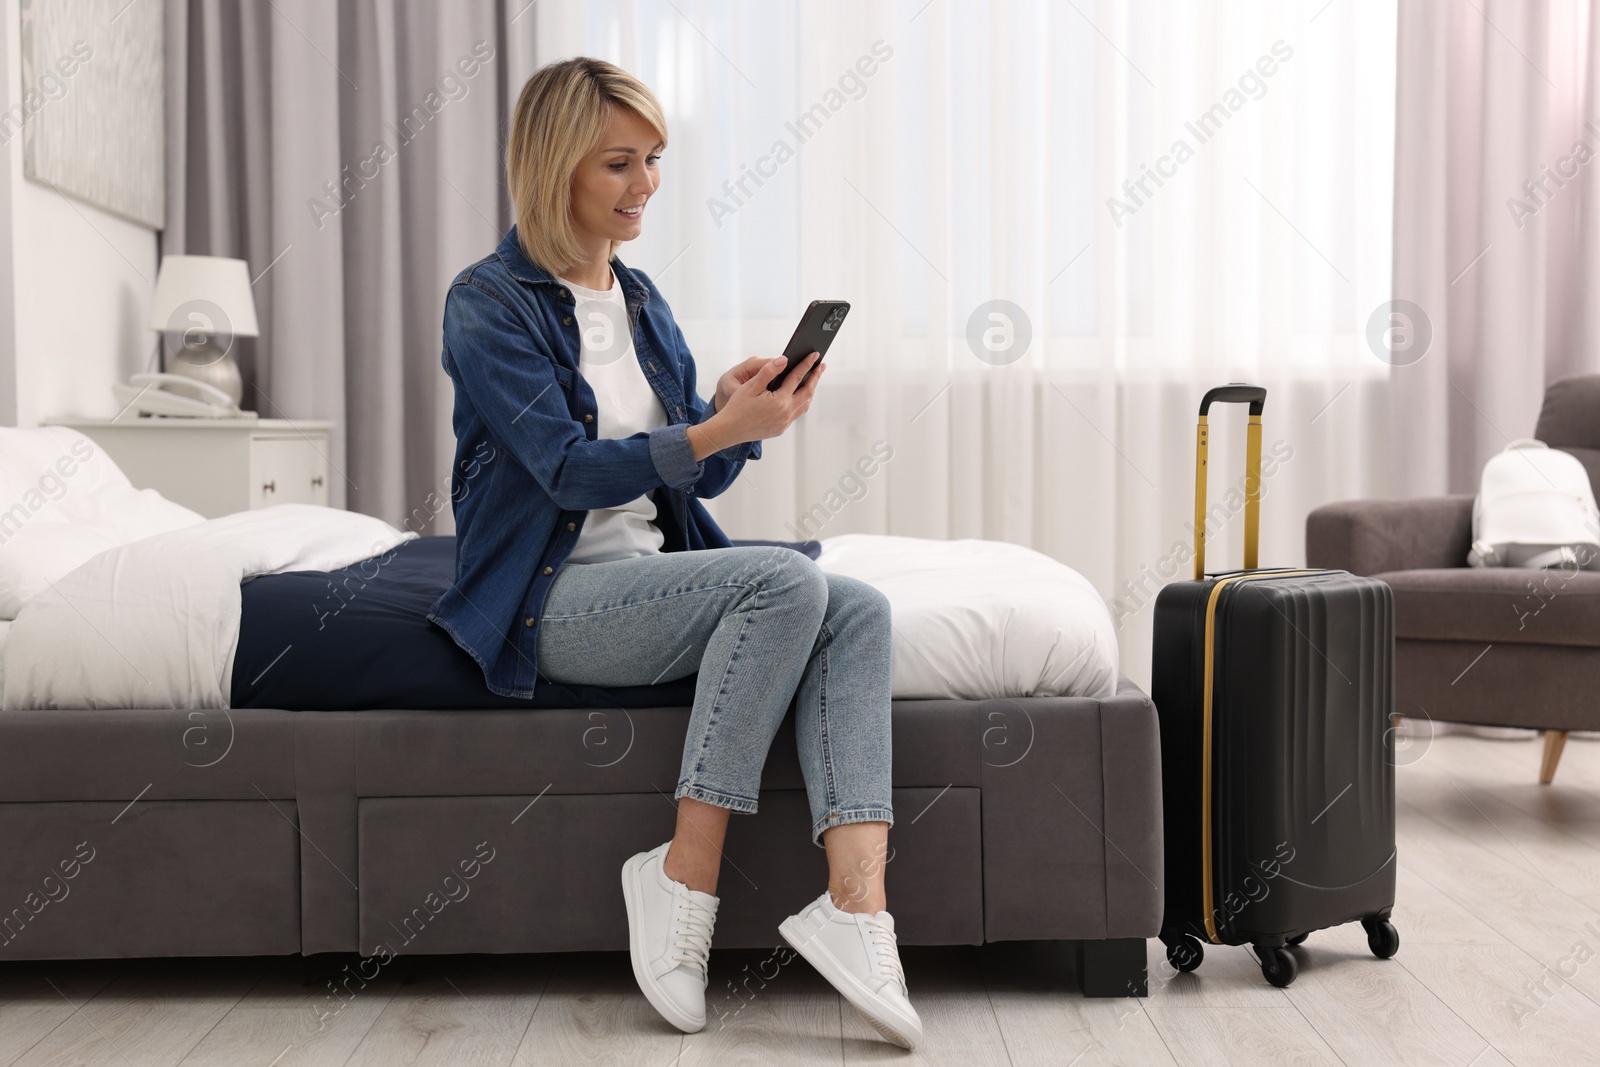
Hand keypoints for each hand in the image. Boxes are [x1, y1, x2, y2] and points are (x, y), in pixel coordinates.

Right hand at [699, 352, 823, 449]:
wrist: (729, 431)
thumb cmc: (737, 407)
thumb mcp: (751, 386)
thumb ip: (768, 371)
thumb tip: (784, 360)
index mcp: (779, 401)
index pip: (797, 378)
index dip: (806, 365)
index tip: (814, 355)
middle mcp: (785, 414)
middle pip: (807, 392)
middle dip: (815, 377)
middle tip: (821, 365)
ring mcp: (784, 423)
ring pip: (804, 405)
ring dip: (810, 391)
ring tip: (813, 379)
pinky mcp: (781, 429)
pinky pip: (796, 414)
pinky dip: (801, 402)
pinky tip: (799, 396)